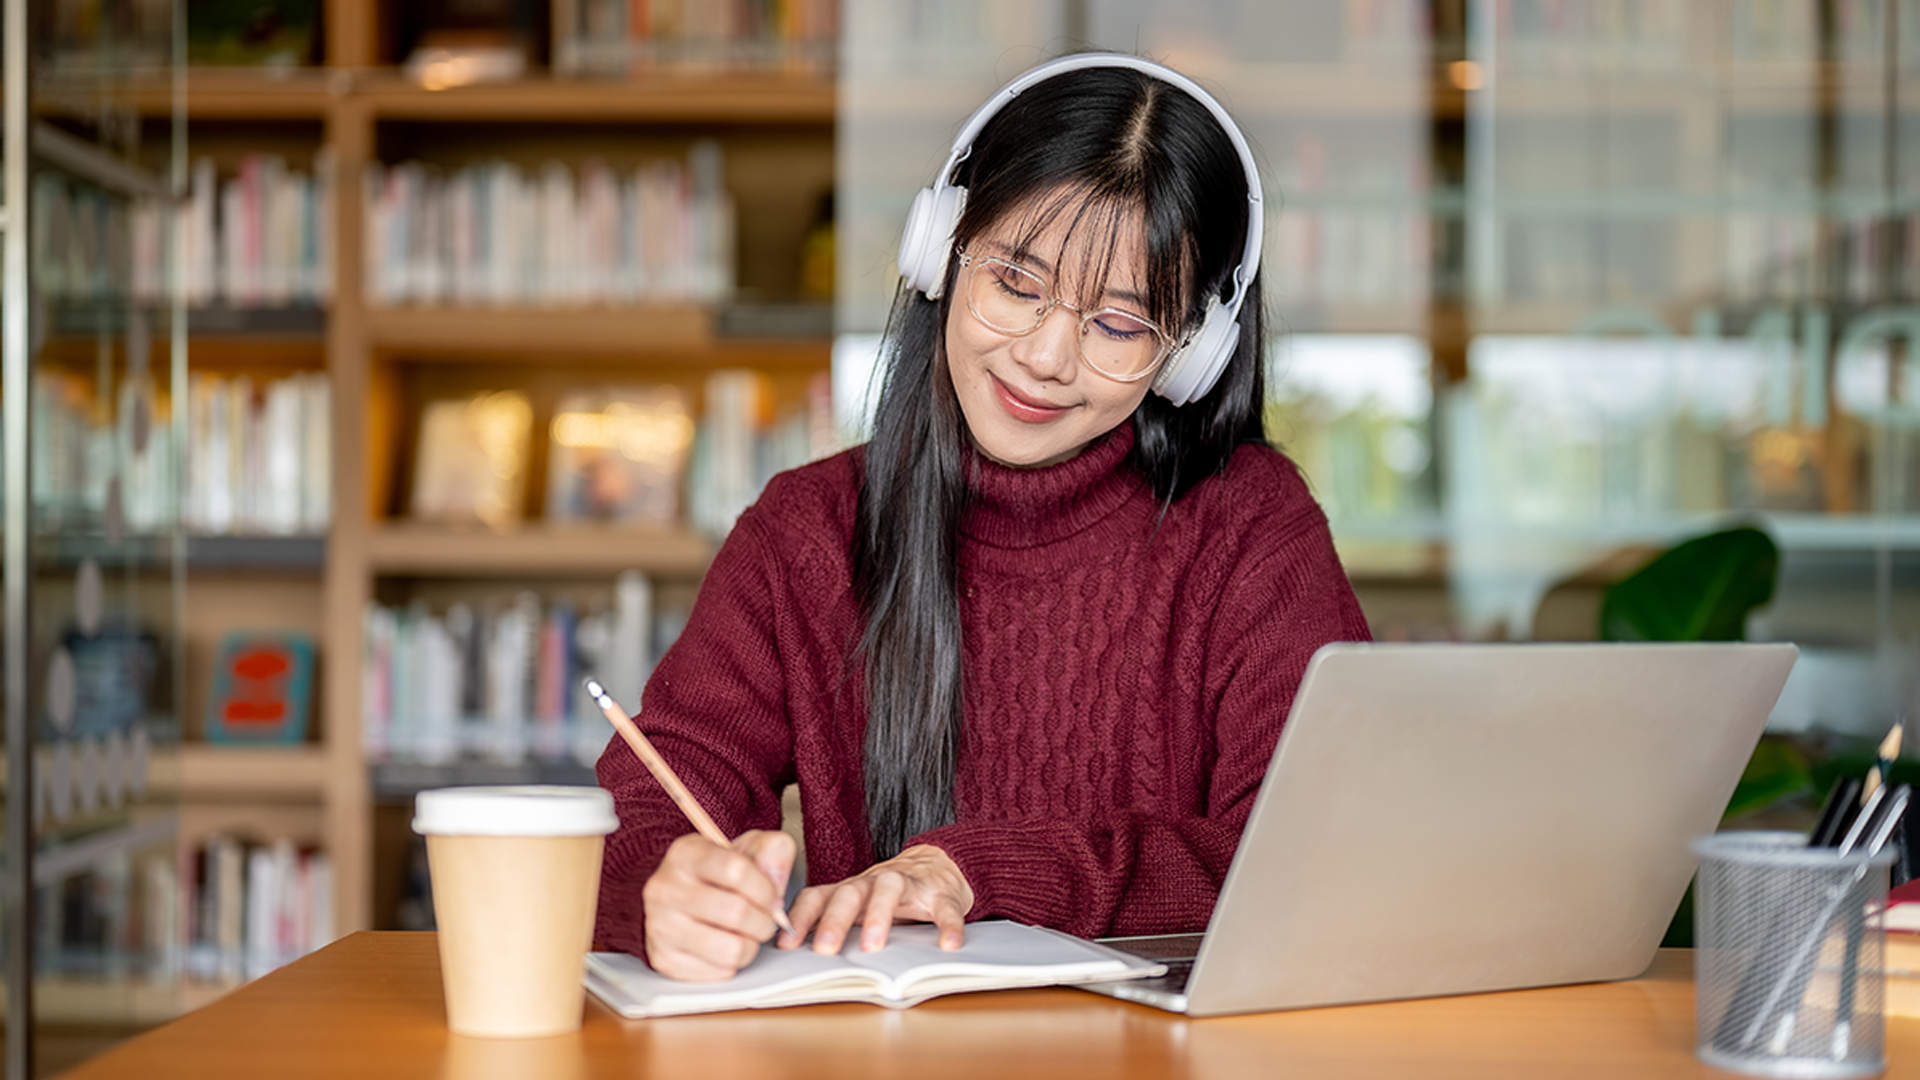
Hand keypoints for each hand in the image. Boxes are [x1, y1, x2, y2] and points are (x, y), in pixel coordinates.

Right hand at [643, 829, 795, 980]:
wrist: (677, 900)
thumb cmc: (717, 875)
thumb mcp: (747, 848)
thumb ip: (772, 851)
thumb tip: (776, 884)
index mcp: (685, 854)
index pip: (736, 870)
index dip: (765, 888)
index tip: (772, 897)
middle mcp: (665, 888)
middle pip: (735, 912)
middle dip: (764, 921)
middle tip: (765, 920)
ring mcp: (660, 926)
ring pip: (731, 949)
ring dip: (751, 945)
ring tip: (747, 934)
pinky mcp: (665, 959)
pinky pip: (720, 971)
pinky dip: (733, 962)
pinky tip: (726, 946)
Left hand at [781, 844, 972, 954]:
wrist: (940, 864)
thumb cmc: (890, 894)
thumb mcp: (858, 905)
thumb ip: (831, 922)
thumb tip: (793, 954)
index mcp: (851, 889)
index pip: (818, 896)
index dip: (800, 918)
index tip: (786, 946)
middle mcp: (875, 882)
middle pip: (850, 892)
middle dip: (835, 920)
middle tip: (825, 950)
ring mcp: (910, 884)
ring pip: (891, 889)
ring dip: (880, 915)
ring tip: (873, 947)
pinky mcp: (942, 894)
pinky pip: (944, 907)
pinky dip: (947, 925)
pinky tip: (948, 944)